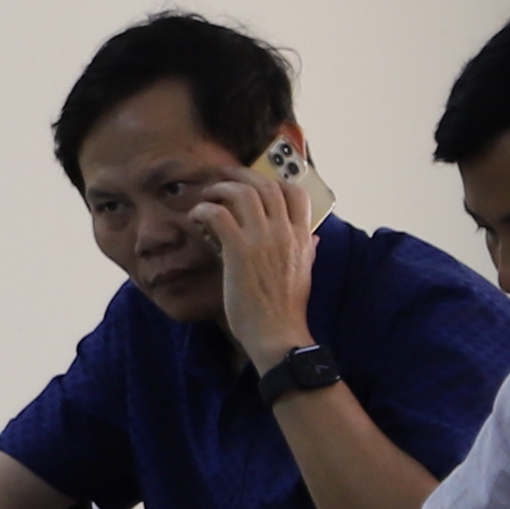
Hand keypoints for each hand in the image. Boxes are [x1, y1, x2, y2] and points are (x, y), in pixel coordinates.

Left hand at [199, 171, 319, 372]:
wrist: (278, 333)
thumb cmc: (287, 309)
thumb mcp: (305, 273)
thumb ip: (308, 251)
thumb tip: (313, 238)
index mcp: (301, 236)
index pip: (295, 192)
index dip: (274, 181)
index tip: (257, 183)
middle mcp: (285, 232)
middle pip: (267, 185)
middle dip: (242, 175)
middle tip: (224, 177)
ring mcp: (263, 239)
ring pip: (243, 193)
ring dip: (221, 187)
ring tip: (208, 193)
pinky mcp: (239, 251)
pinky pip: (218, 215)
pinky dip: (204, 209)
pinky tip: (196, 216)